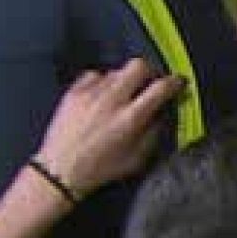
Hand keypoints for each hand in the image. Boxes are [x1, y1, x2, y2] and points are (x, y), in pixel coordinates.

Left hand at [33, 59, 184, 199]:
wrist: (58, 172)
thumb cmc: (100, 170)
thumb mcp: (136, 159)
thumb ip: (154, 133)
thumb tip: (164, 112)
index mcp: (131, 118)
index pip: (161, 87)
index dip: (175, 82)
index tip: (178, 83)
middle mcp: (112, 99)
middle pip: (139, 65)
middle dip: (149, 72)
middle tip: (149, 83)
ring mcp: (90, 93)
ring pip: (116, 70)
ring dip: (124, 80)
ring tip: (121, 95)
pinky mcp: (73, 91)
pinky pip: (95, 75)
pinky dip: (102, 82)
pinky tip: (100, 95)